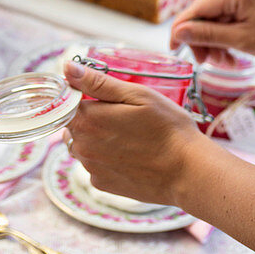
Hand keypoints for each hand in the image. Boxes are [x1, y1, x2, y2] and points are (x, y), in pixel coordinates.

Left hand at [62, 60, 201, 208]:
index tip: (101, 94)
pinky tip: (129, 153)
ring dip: (96, 136)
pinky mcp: (103, 184)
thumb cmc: (167, 128)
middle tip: (121, 113)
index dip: (81, 94)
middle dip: (89, 115)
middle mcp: (83, 147)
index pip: (66, 101)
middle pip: (73, 123)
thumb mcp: (136, 95)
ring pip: (82, 143)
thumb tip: (67, 69)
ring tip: (127, 134)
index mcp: (88, 120)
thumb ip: (97, 82)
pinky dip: (105, 156)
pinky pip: (94, 163)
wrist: (188, 172)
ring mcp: (92, 168)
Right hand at [169, 0, 254, 63]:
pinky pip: (229, 17)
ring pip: (216, 17)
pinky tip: (233, 53)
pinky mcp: (251, 2)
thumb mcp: (243, 39)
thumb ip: (208, 35)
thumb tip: (178, 33)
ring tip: (226, 62)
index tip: (175, 51)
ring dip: (214, 40)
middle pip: (205, 13)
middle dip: (202, 39)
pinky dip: (227, 35)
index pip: (195, 8)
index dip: (181, 29)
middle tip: (209, 62)